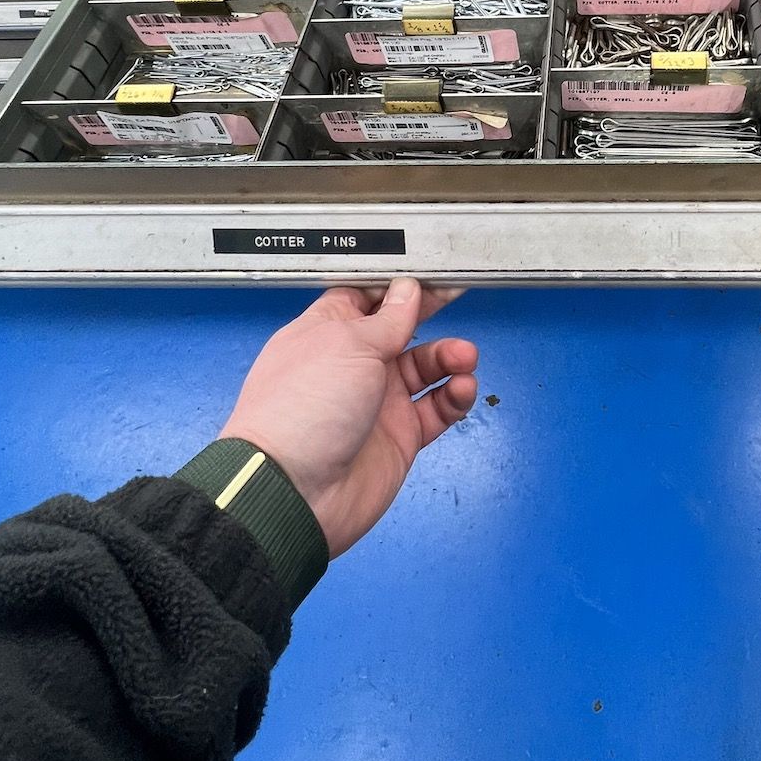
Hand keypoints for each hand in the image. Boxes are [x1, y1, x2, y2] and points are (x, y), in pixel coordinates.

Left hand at [221, 279, 478, 556]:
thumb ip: (388, 319)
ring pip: (426, 368)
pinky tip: (461, 388)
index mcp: (328, 332)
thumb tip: (407, 289)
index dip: (397, 282)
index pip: (367, 296)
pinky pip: (437, 409)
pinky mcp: (400, 436)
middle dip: (431, 312)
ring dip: (449, 357)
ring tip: (464, 357)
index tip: (430, 268)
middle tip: (459, 294)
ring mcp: (378, 401)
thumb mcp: (349, 345)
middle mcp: (353, 364)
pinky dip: (454, 397)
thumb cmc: (304, 407)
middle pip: (401, 328)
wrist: (296, 492)